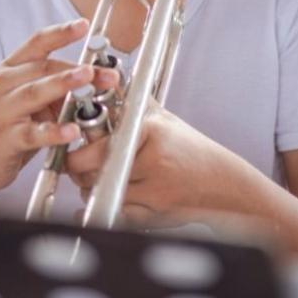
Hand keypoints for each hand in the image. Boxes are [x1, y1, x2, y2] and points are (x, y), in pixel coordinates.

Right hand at [0, 18, 118, 205]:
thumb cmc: (5, 127)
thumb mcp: (27, 102)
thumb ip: (53, 88)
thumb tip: (93, 79)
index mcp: (7, 71)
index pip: (35, 44)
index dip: (60, 33)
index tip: (84, 24)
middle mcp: (0, 85)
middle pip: (42, 68)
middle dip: (77, 68)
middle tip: (105, 71)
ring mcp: (0, 111)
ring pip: (34, 93)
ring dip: (63, 85)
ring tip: (87, 80)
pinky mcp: (5, 139)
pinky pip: (32, 133)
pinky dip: (54, 131)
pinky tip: (72, 131)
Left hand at [66, 104, 234, 227]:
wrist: (224, 184)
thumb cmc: (192, 150)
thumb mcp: (162, 119)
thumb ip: (130, 103)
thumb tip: (102, 81)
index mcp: (149, 132)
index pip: (96, 144)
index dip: (78, 149)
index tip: (73, 147)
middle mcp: (152, 161)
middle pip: (91, 171)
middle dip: (78, 169)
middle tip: (78, 164)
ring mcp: (154, 191)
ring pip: (98, 193)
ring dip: (90, 187)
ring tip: (100, 177)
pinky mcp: (155, 216)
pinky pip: (114, 213)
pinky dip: (105, 206)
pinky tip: (110, 195)